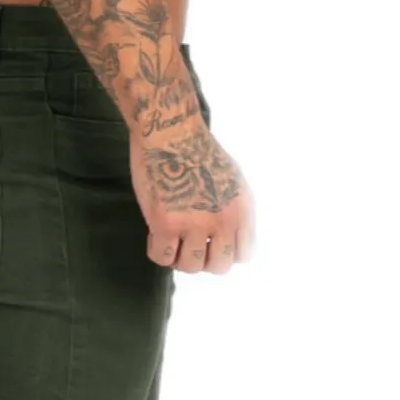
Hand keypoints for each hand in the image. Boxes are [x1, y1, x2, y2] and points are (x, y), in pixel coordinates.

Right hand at [130, 116, 255, 271]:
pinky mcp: (165, 224)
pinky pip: (161, 257)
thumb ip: (235, 212)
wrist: (170, 132)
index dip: (225, 252)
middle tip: (190, 245)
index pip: (243, 256)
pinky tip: (156, 235)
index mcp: (242, 211)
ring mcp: (193, 225)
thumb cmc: (199, 151)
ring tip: (172, 240)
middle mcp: (222, 221)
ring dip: (179, 258)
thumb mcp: (234, 180)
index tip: (212, 244)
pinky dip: (158, 251)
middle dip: (203, 260)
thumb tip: (229, 240)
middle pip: (218, 267)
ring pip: (189, 267)